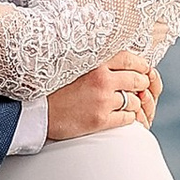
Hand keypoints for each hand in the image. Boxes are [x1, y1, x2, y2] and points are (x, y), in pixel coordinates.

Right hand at [45, 52, 161, 139]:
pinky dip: (129, 118)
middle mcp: (101, 80)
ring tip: (127, 104)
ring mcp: (102, 101)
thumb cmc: (54, 87)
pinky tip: (121, 116)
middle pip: (137, 80)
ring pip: (134, 101)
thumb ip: (97, 63)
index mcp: (95, 63)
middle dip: (142, 84)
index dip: (140, 65)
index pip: (130, 59)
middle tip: (139, 88)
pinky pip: (128, 118)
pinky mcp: (100, 120)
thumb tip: (121, 62)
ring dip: (135, 103)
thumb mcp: (74, 66)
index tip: (142, 70)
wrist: (37, 111)